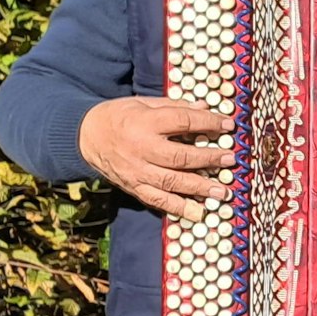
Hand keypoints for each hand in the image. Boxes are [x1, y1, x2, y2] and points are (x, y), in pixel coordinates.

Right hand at [78, 96, 232, 218]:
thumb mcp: (144, 103)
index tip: (229, 126)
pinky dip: (178, 208)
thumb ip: (174, 107)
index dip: (208, 123)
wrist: (86, 136)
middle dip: (209, 159)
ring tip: (222, 191)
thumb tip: (205, 108)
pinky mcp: (133, 187)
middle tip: (230, 159)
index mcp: (145, 122)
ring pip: (171, 182)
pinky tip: (198, 212)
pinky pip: (157, 200)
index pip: (182, 122)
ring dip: (200, 187)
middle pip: (180, 156)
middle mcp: (141, 148)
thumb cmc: (120, 116)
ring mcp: (137, 171)